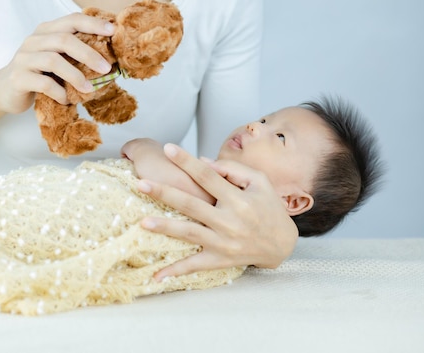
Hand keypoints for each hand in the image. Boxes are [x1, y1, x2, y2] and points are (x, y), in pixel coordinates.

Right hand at [0, 13, 114, 135]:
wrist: (3, 91)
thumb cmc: (37, 74)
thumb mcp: (56, 59)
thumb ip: (74, 54)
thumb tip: (110, 60)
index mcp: (46, 31)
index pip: (72, 19)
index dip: (93, 23)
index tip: (113, 31)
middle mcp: (34, 40)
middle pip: (65, 39)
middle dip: (89, 54)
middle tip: (106, 69)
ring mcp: (24, 58)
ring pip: (54, 60)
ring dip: (75, 76)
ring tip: (88, 89)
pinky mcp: (18, 78)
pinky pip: (43, 83)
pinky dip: (59, 92)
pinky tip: (66, 100)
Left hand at [137, 143, 297, 279]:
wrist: (282, 243)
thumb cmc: (268, 207)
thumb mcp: (259, 181)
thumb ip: (232, 169)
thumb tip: (202, 161)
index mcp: (238, 198)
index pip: (207, 175)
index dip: (187, 161)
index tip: (167, 148)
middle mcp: (229, 220)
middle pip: (191, 204)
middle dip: (165, 193)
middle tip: (140, 183)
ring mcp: (224, 242)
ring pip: (189, 233)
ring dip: (165, 227)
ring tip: (142, 222)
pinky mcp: (220, 260)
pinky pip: (195, 266)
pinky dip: (176, 271)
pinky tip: (156, 275)